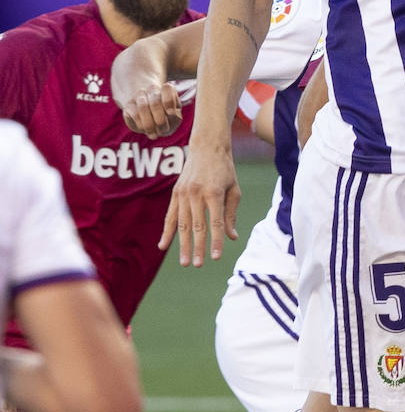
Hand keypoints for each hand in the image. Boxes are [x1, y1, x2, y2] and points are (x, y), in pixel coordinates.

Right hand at [119, 82, 182, 137]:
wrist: (147, 115)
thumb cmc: (165, 116)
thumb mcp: (174, 117)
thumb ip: (175, 117)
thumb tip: (171, 115)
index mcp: (166, 89)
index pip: (167, 88)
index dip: (169, 102)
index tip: (171, 113)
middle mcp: (152, 90)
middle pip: (155, 102)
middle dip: (161, 120)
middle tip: (164, 130)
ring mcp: (139, 96)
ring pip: (143, 107)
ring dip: (150, 124)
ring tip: (155, 135)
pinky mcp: (129, 106)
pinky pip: (135, 114)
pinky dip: (142, 125)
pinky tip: (146, 132)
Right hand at [159, 138, 239, 267]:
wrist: (207, 147)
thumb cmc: (225, 170)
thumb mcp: (234, 189)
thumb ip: (231, 214)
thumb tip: (231, 237)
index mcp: (214, 193)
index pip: (215, 222)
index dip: (216, 241)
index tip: (216, 257)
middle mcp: (197, 193)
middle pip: (197, 226)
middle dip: (198, 247)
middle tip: (199, 265)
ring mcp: (184, 193)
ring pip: (182, 224)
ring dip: (183, 244)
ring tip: (185, 262)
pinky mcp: (175, 193)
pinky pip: (170, 216)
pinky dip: (167, 231)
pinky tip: (163, 246)